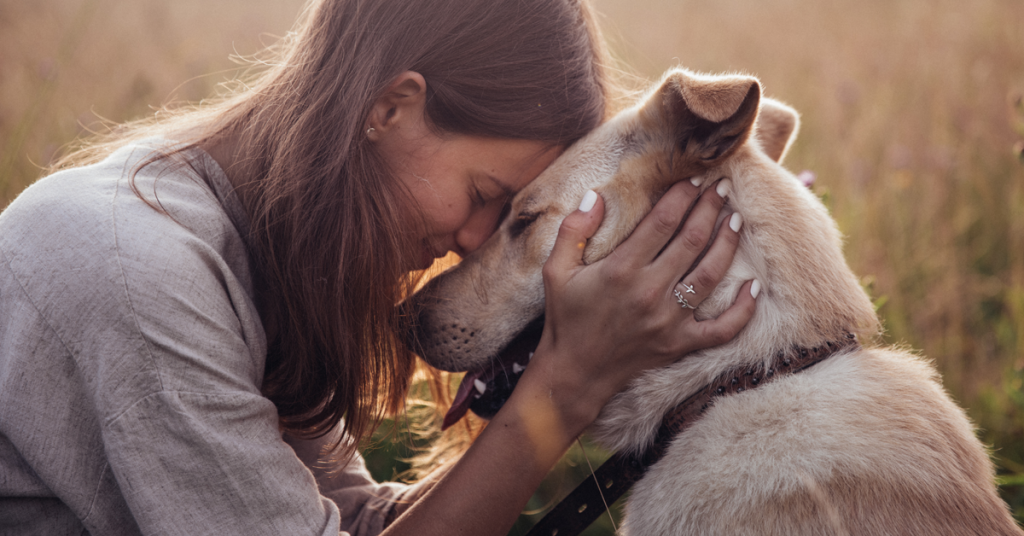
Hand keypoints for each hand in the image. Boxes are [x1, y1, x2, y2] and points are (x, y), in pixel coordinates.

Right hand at [527, 178, 756, 431]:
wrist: (574, 374)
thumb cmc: (565, 319)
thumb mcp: (556, 271)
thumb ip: (573, 231)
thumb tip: (597, 195)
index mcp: (620, 269)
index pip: (662, 221)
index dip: (682, 196)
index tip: (693, 179)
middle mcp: (649, 292)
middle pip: (692, 240)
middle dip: (710, 209)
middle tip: (722, 188)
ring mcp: (669, 321)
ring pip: (711, 274)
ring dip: (727, 243)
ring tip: (736, 220)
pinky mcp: (680, 344)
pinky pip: (723, 328)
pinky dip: (743, 309)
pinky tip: (754, 287)